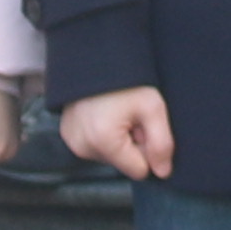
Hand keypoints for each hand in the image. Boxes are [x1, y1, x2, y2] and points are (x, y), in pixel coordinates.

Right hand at [57, 87, 173, 181]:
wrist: (97, 56)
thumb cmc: (128, 81)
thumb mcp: (153, 107)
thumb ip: (162, 143)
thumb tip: (163, 173)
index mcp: (103, 142)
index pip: (139, 171)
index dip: (148, 150)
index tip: (144, 126)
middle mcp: (83, 147)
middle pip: (123, 164)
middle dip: (132, 144)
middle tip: (131, 116)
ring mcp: (72, 142)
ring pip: (110, 156)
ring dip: (119, 139)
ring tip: (118, 112)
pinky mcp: (67, 136)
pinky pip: (95, 147)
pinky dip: (104, 135)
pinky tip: (105, 114)